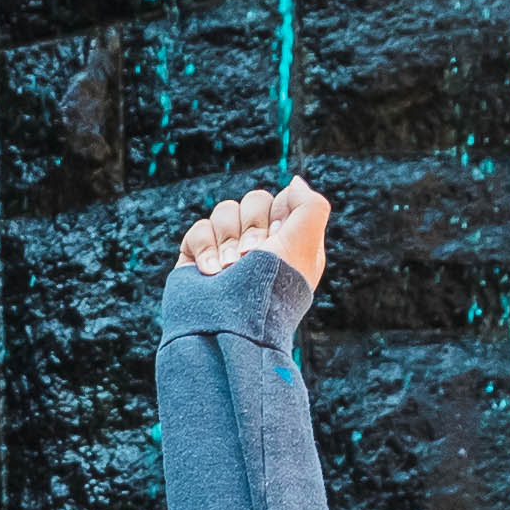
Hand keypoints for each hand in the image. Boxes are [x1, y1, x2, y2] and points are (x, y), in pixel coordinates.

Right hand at [174, 176, 331, 293]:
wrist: (228, 326)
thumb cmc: (272, 287)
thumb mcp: (306, 242)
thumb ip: (311, 205)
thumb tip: (293, 183)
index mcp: (290, 244)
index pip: (283, 201)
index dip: (279, 213)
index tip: (279, 236)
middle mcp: (260, 247)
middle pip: (253, 202)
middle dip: (251, 227)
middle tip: (251, 256)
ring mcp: (227, 253)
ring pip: (224, 212)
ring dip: (227, 239)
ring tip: (229, 269)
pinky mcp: (198, 259)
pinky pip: (199, 229)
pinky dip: (204, 248)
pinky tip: (210, 272)